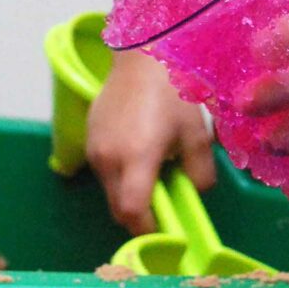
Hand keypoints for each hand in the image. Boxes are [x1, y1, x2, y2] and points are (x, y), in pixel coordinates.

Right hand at [86, 51, 214, 233]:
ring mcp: (94, 149)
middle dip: (140, 218)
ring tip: (153, 179)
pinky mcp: (88, 140)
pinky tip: (139, 159)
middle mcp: (109, 157)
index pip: (132, 211)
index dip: (147, 229)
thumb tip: (197, 194)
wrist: (141, 57)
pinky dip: (119, 179)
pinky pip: (102, 174)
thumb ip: (200, 171)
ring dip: (129, 197)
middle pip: (118, 209)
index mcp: (137, 156)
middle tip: (164, 209)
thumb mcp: (196, 133)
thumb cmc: (173, 92)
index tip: (165, 230)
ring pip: (109, 193)